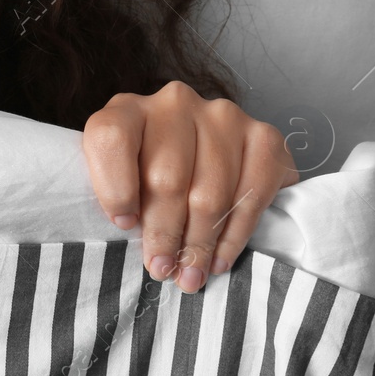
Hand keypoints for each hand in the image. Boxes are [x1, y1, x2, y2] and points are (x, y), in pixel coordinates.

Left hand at [81, 80, 297, 294]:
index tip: (123, 225)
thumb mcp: (117, 175)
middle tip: (162, 269)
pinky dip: (235, 234)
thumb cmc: (149, 172)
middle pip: (166, 178)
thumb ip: (116, 192)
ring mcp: (223, 116)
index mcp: (127, 109)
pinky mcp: (263, 136)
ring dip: (199, 243)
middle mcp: (175, 102)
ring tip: (191, 273)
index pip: (111, 139)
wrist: (204, 151)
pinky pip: (252, 195)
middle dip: (164, 234)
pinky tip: (221, 257)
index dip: (114, 188)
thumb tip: (131, 233)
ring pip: (209, 193)